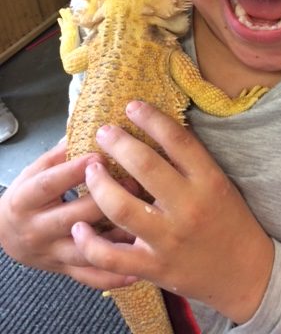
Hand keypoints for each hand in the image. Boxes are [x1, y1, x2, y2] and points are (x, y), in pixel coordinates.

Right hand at [0, 142, 136, 288]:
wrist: (6, 235)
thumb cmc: (29, 195)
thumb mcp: (36, 170)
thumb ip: (63, 152)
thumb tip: (94, 126)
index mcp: (25, 199)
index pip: (49, 184)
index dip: (73, 171)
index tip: (100, 155)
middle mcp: (36, 229)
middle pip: (72, 217)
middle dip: (105, 200)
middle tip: (135, 184)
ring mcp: (51, 253)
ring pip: (85, 249)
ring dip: (116, 237)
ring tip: (144, 223)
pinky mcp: (64, 270)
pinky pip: (90, 277)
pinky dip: (114, 275)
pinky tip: (138, 269)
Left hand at [72, 101, 273, 323]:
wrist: (245, 272)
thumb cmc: (230, 219)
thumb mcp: (219, 183)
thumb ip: (191, 161)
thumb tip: (157, 127)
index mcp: (209, 181)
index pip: (177, 140)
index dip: (151, 119)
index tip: (132, 106)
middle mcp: (189, 208)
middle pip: (145, 167)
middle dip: (118, 143)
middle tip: (103, 132)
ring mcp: (170, 240)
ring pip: (122, 208)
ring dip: (99, 184)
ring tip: (90, 169)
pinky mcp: (154, 268)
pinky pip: (113, 257)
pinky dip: (90, 243)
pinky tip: (79, 226)